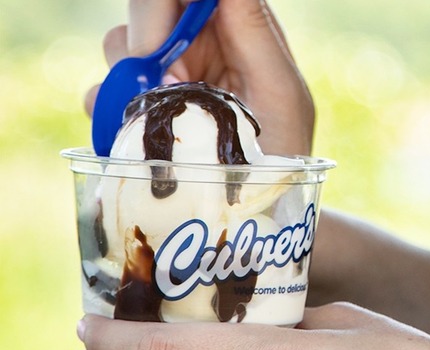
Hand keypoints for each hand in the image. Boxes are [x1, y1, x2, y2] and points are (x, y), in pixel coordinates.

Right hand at [86, 0, 312, 155]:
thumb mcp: (280, 92)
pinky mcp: (140, 111)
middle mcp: (196, 45)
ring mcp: (165, 77)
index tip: (166, 40)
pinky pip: (102, 92)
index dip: (166, 5)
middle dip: (146, 41)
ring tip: (163, 113)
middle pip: (146, 9)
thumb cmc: (287, 152)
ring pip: (118, 45)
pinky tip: (132, 130)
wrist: (264, 209)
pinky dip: (106, 107)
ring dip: (128, 77)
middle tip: (166, 86)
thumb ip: (253, 30)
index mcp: (235, 27)